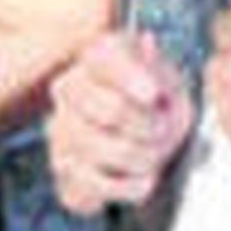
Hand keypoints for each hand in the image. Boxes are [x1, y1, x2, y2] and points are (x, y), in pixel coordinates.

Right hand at [47, 28, 193, 213]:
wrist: (153, 144)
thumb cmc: (160, 103)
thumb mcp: (169, 78)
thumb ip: (157, 66)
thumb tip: (146, 43)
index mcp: (98, 56)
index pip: (105, 59)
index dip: (130, 78)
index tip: (154, 95)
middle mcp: (69, 90)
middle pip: (110, 110)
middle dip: (147, 125)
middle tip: (164, 129)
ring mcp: (61, 133)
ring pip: (101, 150)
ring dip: (141, 158)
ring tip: (157, 155)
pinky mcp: (64, 175)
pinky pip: (92, 187)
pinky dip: (127, 187)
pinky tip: (145, 180)